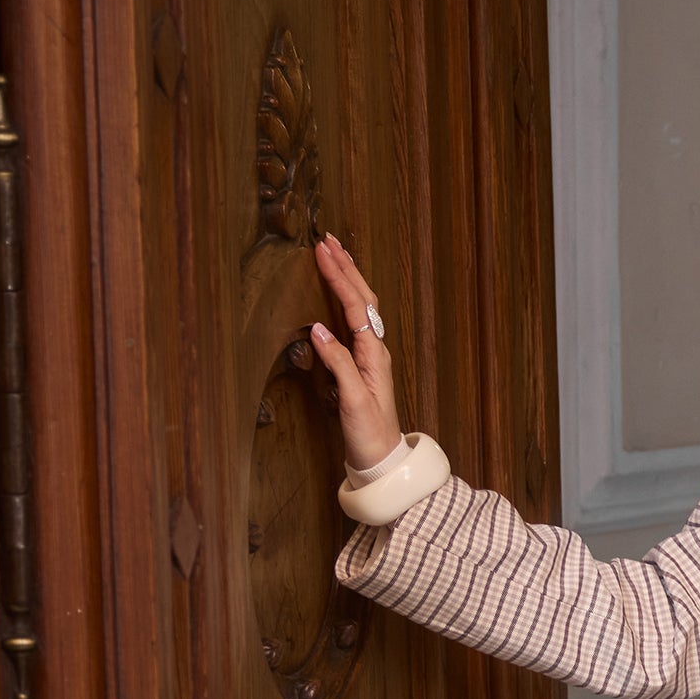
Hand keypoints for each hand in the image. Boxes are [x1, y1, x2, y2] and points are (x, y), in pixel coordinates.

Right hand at [309, 234, 403, 471]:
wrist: (381, 458)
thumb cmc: (368, 433)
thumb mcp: (352, 399)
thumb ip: (338, 363)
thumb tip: (318, 329)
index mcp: (373, 354)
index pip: (355, 305)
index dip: (338, 276)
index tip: (322, 251)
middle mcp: (375, 350)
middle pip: (362, 298)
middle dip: (345, 267)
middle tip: (328, 240)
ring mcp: (370, 355)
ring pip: (361, 307)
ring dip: (348, 278)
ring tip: (334, 255)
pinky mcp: (363, 363)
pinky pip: (356, 321)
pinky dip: (346, 299)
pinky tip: (338, 292)